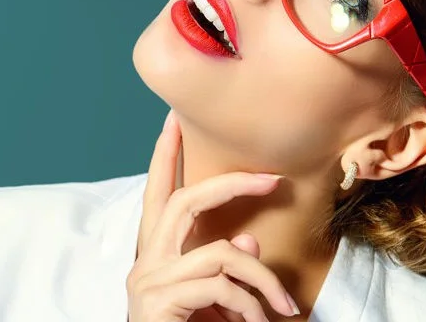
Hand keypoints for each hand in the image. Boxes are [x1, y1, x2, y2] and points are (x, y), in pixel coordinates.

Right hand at [127, 110, 298, 321]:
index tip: (173, 121)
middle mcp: (144, 263)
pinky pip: (220, 286)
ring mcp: (147, 283)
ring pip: (220, 252)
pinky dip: (249, 305)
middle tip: (273, 179)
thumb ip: (225, 266)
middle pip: (184, 203)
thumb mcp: (213, 299)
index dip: (163, 158)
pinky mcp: (158, 302)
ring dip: (260, 279)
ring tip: (281, 309)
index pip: (157, 196)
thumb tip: (247, 239)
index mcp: (155, 256)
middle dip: (230, 185)